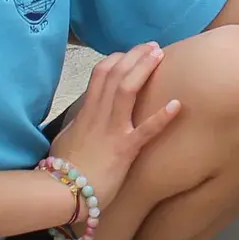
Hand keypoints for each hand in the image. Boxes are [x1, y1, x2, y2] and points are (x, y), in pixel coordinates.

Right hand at [52, 43, 180, 206]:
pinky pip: (145, 131)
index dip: (116, 59)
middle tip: (152, 46)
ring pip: (126, 91)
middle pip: (115, 75)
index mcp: (86, 113)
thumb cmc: (62, 170)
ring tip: (160, 55)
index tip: (129, 54)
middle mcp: (99, 116)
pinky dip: (161, 117)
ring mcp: (112, 131)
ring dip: (144, 70)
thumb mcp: (65, 139)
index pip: (100, 74)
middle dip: (135, 56)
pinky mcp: (124, 150)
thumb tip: (82, 116)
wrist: (61, 193)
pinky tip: (177, 104)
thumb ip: (77, 124)